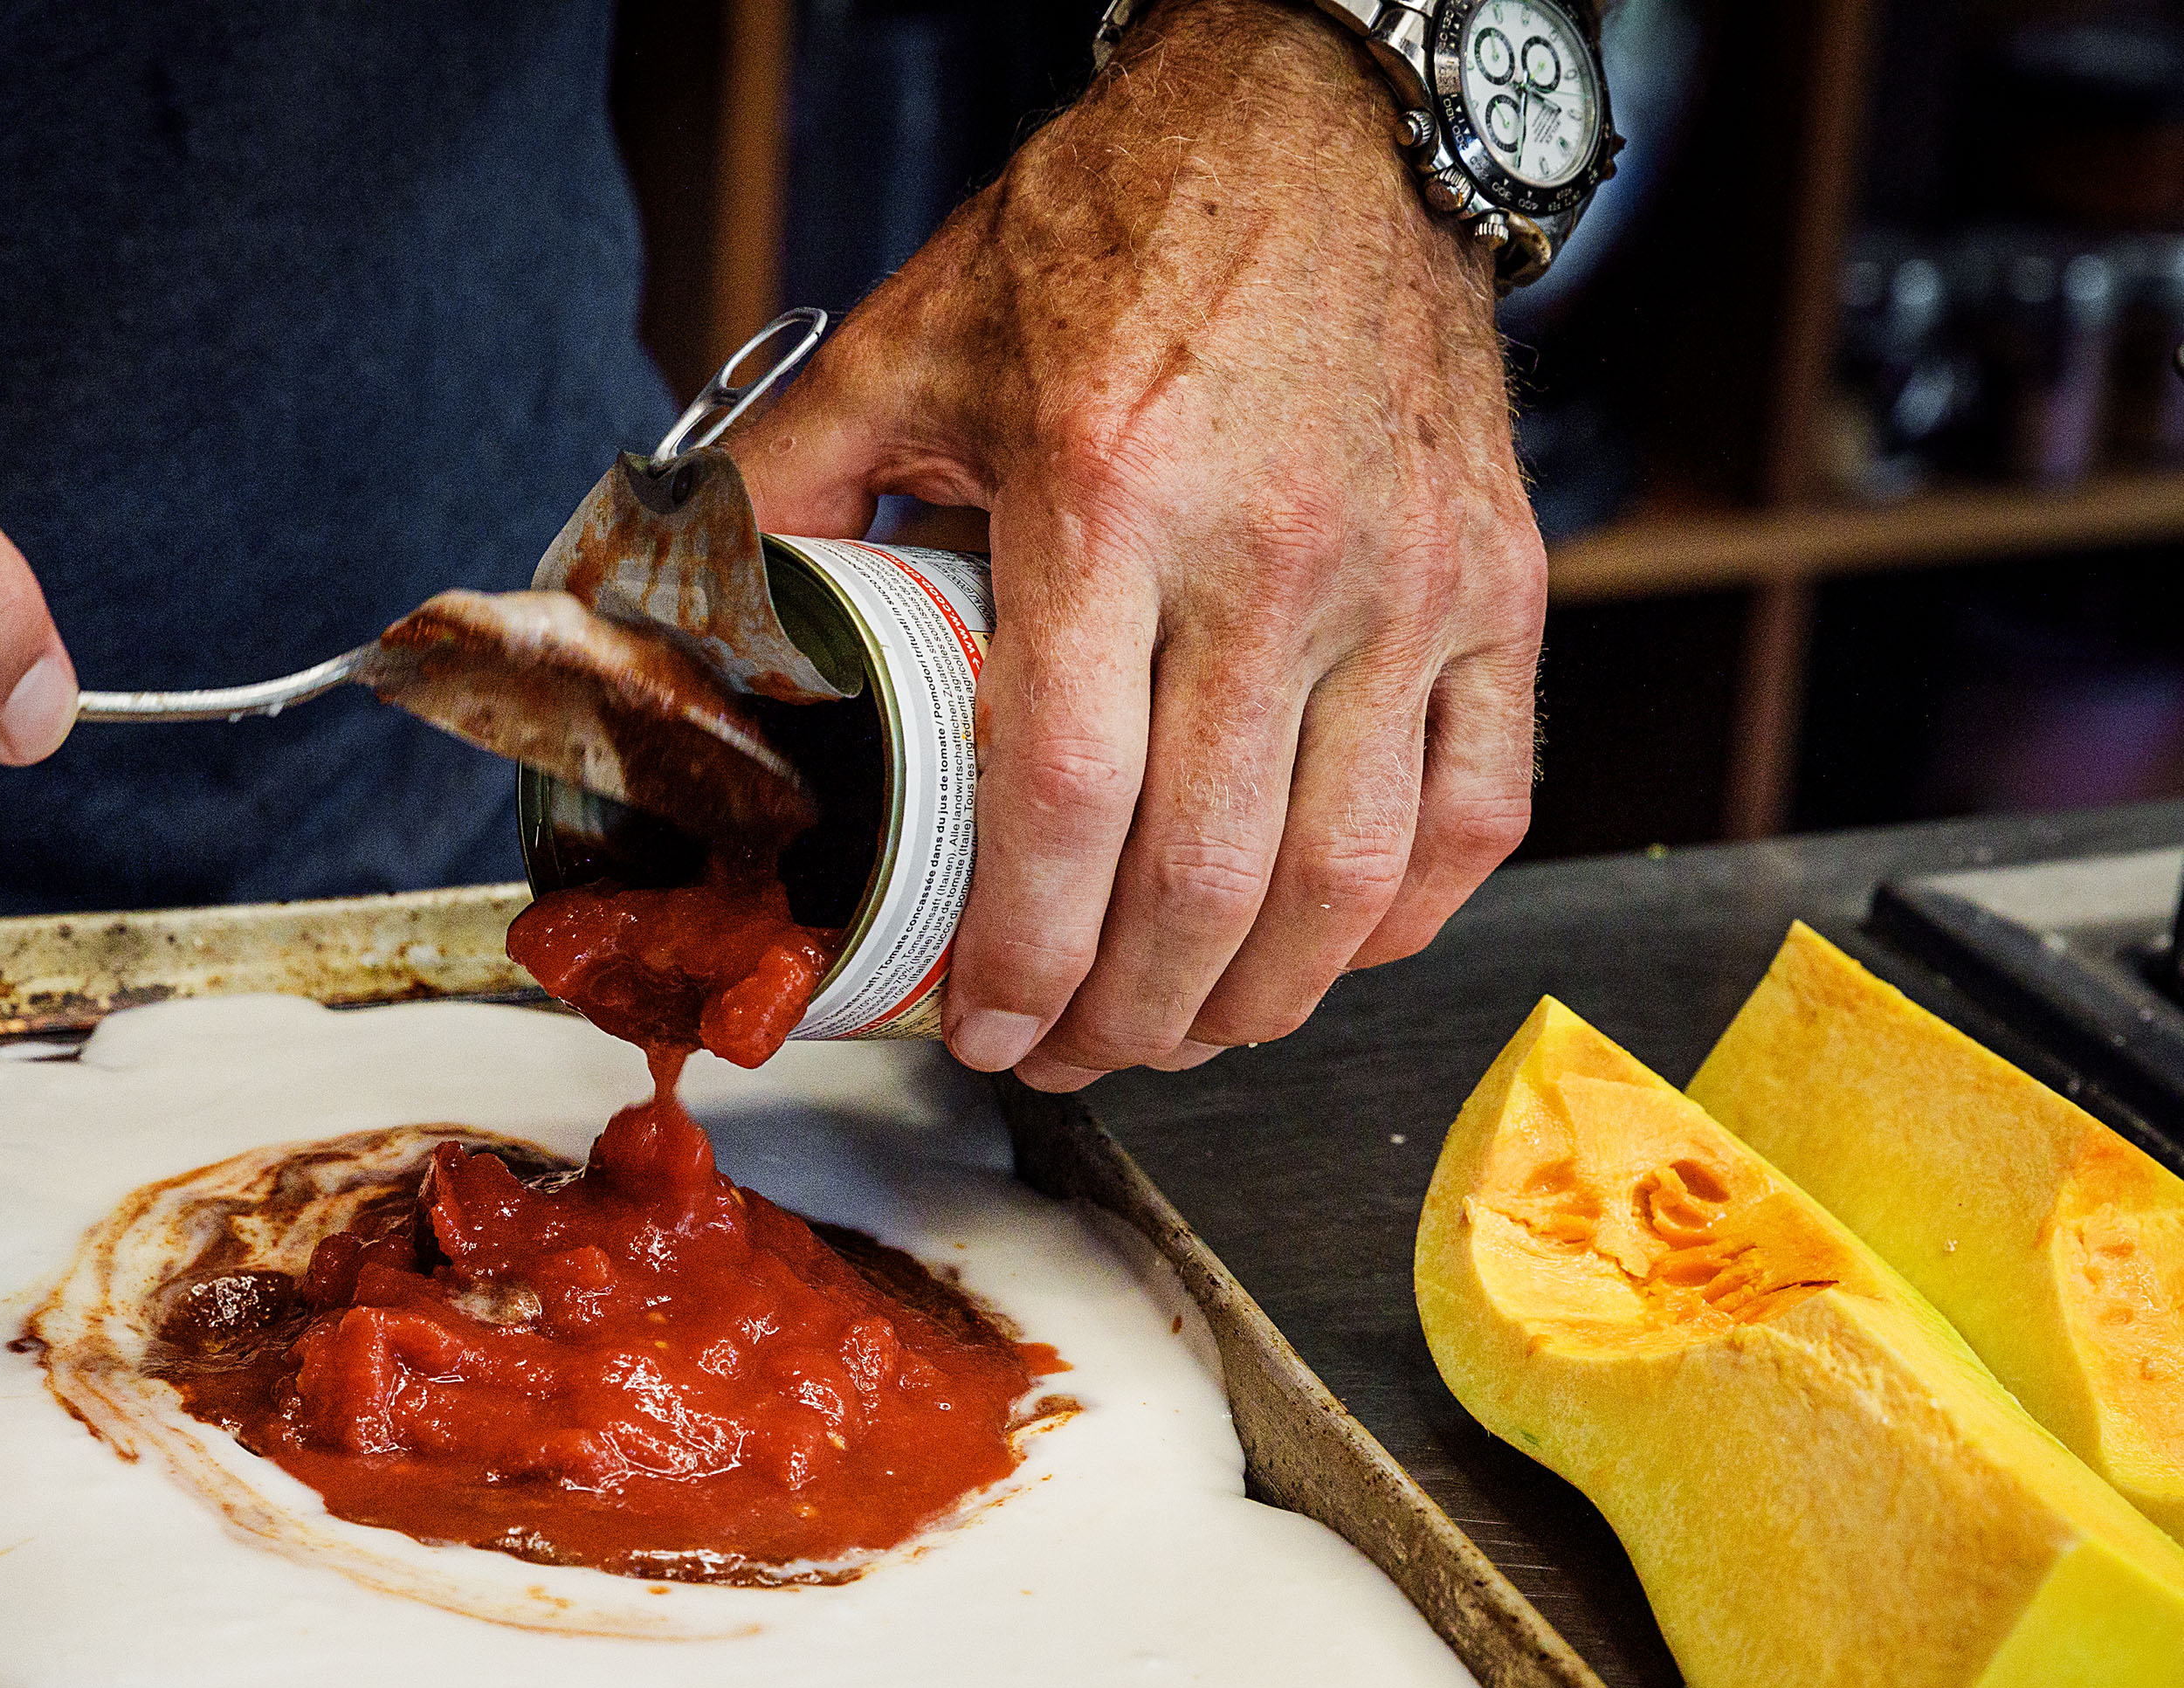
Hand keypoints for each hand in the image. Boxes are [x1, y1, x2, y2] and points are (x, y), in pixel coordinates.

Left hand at [730, 0, 1542, 1088]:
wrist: (1321, 121)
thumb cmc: (1118, 231)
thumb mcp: (914, 340)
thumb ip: (792, 480)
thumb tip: (694, 607)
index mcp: (1108, 506)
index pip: (1061, 805)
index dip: (1018, 956)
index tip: (980, 1027)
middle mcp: (1275, 561)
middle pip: (1202, 883)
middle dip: (1120, 1019)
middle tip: (1060, 1056)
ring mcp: (1409, 585)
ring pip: (1342, 884)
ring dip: (1249, 1003)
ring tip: (1172, 1033)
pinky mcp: (1503, 588)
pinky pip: (1473, 813)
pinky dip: (1397, 921)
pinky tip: (1318, 953)